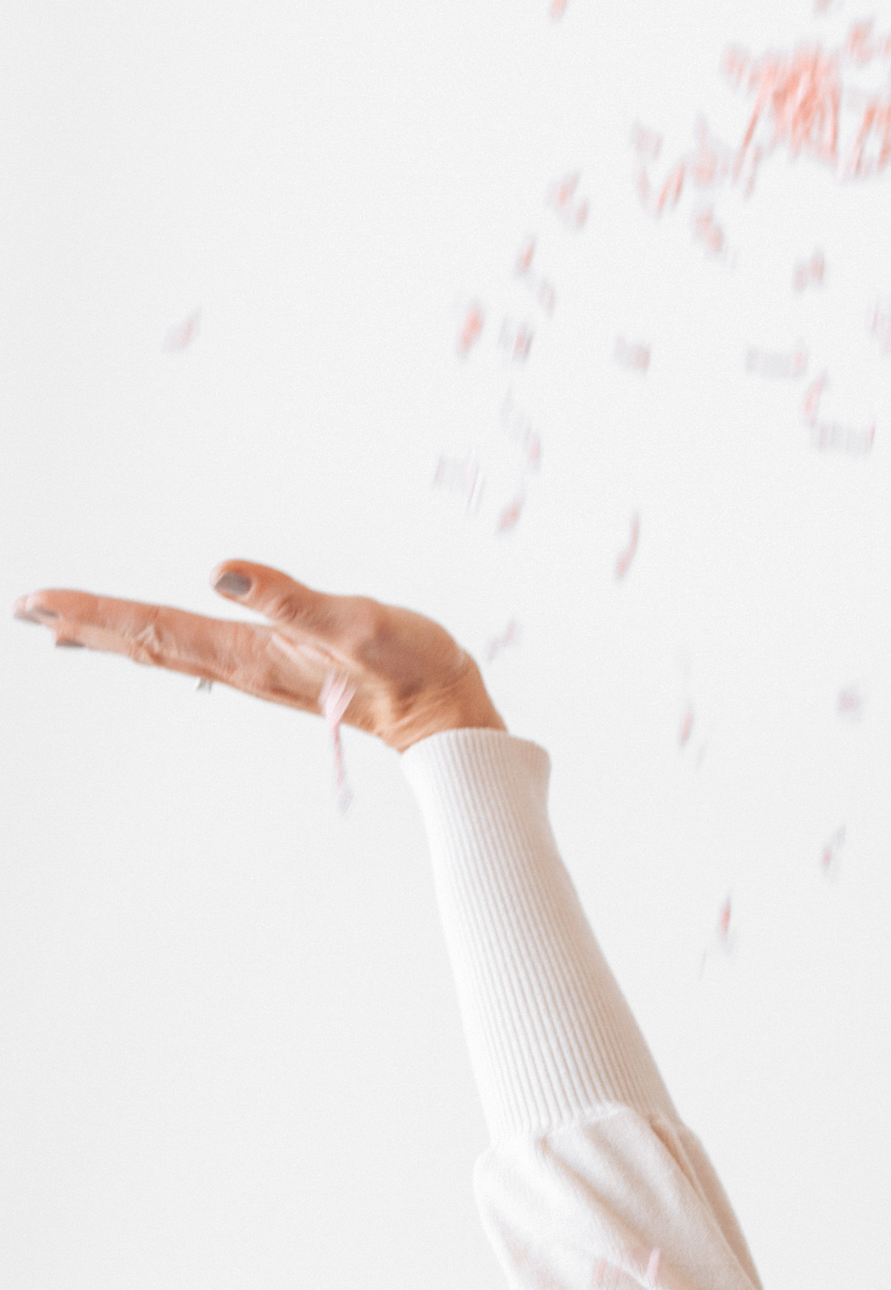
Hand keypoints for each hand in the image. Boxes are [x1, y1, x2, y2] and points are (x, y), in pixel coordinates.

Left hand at [11, 562, 504, 754]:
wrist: (450, 717)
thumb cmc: (412, 669)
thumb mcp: (356, 625)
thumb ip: (288, 601)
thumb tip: (218, 572)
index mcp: (250, 653)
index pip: (155, 628)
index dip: (93, 613)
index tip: (35, 601)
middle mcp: (243, 666)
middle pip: (147, 643)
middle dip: (84, 626)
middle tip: (24, 608)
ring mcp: (258, 670)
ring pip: (167, 650)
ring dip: (114, 637)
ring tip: (63, 627)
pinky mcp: (277, 668)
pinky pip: (197, 654)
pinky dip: (158, 642)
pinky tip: (153, 640)